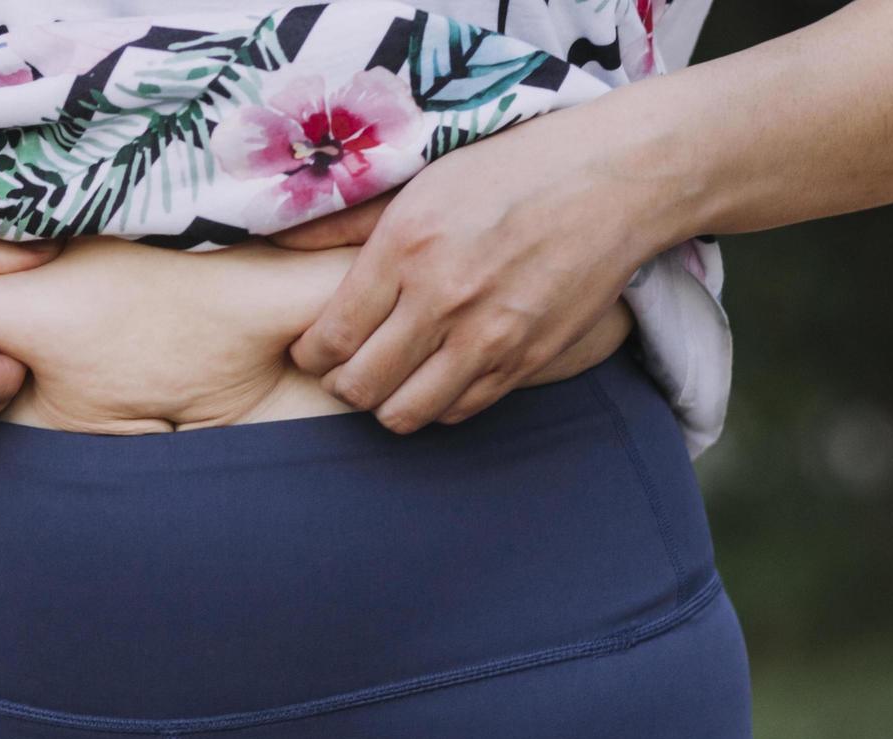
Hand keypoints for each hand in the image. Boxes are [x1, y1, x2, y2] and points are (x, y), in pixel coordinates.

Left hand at [270, 105, 671, 433]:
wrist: (612, 180)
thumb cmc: (511, 170)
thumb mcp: (423, 181)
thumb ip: (348, 221)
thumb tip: (279, 242)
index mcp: (407, 247)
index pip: (331, 337)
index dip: (309, 356)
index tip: (311, 350)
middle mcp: (443, 298)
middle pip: (360, 386)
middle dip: (340, 385)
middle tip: (343, 369)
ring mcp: (489, 336)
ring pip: (406, 413)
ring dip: (386, 404)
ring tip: (388, 379)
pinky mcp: (528, 359)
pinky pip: (461, 410)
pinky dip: (437, 404)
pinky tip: (434, 376)